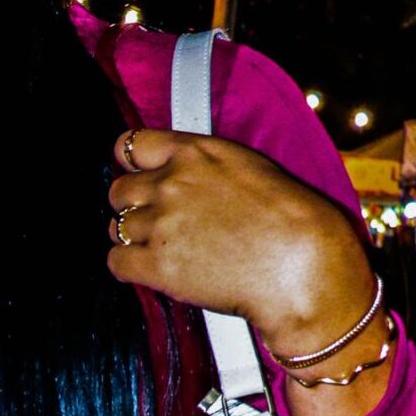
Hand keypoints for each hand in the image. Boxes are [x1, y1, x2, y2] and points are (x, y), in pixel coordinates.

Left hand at [109, 127, 374, 353]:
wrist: (298, 265)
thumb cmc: (288, 220)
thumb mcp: (247, 168)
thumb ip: (205, 168)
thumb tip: (182, 176)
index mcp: (195, 153)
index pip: (132, 146)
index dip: (131, 165)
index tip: (137, 176)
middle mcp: (172, 183)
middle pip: (119, 190)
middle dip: (133, 206)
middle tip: (157, 223)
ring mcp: (161, 224)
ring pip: (116, 228)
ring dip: (133, 239)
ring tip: (164, 249)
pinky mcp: (156, 265)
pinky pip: (116, 262)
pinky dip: (128, 267)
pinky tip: (151, 270)